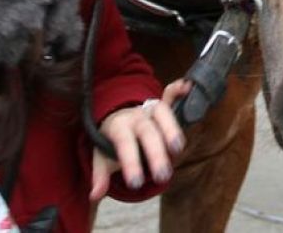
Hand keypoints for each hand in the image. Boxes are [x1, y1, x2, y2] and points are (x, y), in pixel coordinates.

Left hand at [90, 78, 190, 200]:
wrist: (116, 116)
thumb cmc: (111, 140)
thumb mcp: (101, 156)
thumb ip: (100, 175)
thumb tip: (94, 195)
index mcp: (118, 127)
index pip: (124, 143)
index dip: (130, 162)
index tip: (135, 183)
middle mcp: (135, 116)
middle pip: (147, 131)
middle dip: (156, 153)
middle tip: (162, 176)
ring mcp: (149, 108)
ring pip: (162, 113)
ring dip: (171, 129)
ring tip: (178, 149)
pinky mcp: (161, 104)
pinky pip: (169, 93)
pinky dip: (178, 89)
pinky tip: (188, 87)